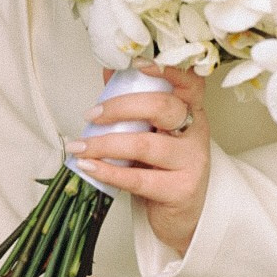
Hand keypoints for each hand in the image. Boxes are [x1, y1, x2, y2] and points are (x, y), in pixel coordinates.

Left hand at [64, 63, 210, 255]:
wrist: (183, 214)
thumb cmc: (165, 166)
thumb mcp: (154, 131)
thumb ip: (135, 101)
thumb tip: (110, 71)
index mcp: (191, 111)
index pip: (190, 82)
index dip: (167, 69)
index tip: (137, 63)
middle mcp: (196, 133)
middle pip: (162, 108)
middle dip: (120, 107)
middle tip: (92, 114)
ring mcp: (191, 162)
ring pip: (145, 144)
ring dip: (105, 143)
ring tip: (80, 146)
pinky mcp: (180, 190)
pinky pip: (139, 178)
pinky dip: (108, 171)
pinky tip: (89, 166)